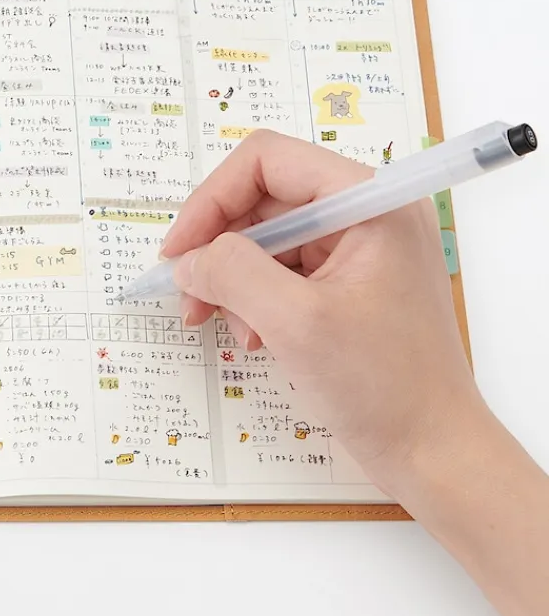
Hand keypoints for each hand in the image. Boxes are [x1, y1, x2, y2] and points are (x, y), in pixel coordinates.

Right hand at [160, 130, 484, 494]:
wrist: (435, 453)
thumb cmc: (385, 386)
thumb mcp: (295, 323)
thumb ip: (232, 274)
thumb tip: (187, 261)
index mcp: (370, 202)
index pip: (268, 162)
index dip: (212, 200)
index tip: (180, 251)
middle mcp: (366, 214)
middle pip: (263, 200)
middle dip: (218, 246)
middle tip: (188, 295)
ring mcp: (358, 250)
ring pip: (266, 238)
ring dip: (232, 278)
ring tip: (219, 322)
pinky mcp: (348, 284)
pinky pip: (282, 271)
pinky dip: (254, 298)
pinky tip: (252, 336)